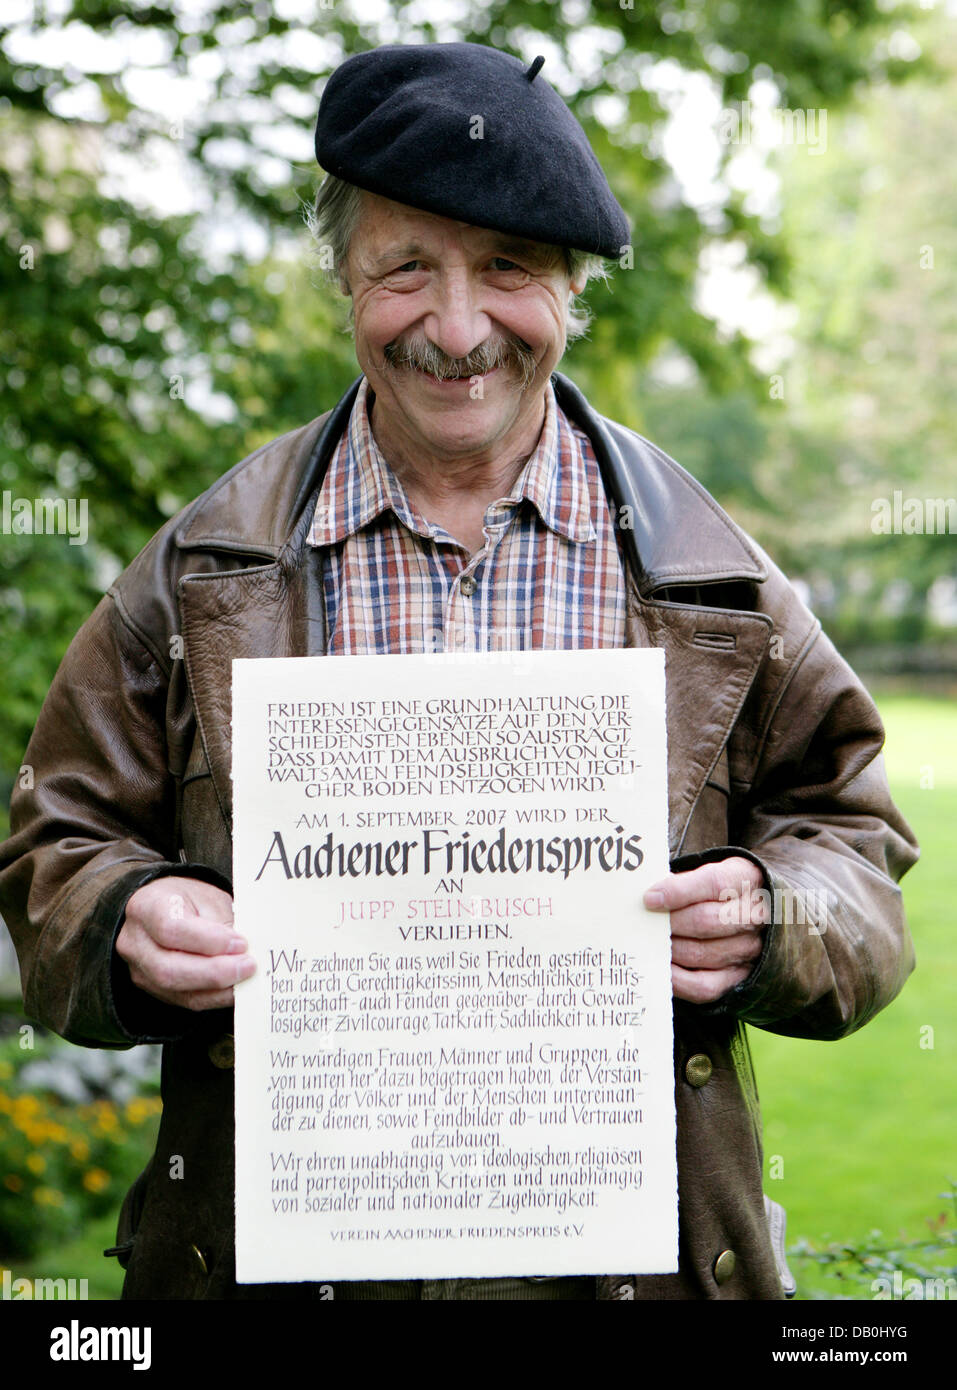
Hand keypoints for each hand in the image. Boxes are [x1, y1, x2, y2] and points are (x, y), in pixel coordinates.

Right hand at [115, 876, 253, 1011]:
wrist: (163, 910)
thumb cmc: (188, 901)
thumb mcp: (208, 898)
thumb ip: (224, 924)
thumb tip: (248, 951)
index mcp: (147, 906)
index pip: (172, 929)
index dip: (209, 941)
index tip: (240, 943)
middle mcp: (135, 941)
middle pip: (169, 968)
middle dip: (215, 972)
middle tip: (248, 966)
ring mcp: (139, 969)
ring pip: (176, 989)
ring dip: (217, 988)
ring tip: (245, 978)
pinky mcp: (153, 989)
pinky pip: (184, 1000)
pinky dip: (214, 997)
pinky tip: (234, 989)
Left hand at [643, 856, 768, 1003]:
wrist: (747, 911)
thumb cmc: (714, 889)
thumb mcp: (706, 871)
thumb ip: (681, 880)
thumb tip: (648, 897)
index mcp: (745, 879)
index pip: (714, 883)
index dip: (679, 891)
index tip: (650, 898)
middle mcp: (755, 916)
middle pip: (705, 920)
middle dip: (670, 922)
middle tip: (645, 922)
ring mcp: (750, 950)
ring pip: (700, 953)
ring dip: (669, 949)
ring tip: (648, 941)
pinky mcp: (738, 977)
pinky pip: (703, 985)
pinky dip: (676, 978)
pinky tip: (660, 966)